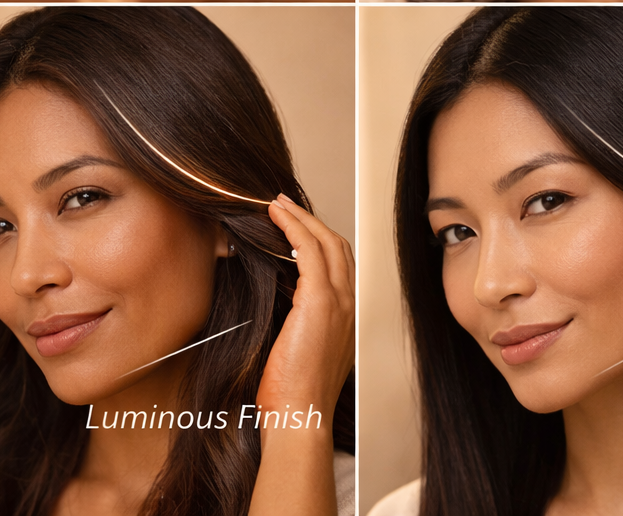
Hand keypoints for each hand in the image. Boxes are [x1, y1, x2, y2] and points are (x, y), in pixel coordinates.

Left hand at [257, 195, 354, 424]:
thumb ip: (297, 321)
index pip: (339, 263)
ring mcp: (339, 300)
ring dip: (300, 217)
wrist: (300, 417)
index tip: (295, 225)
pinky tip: (276, 217)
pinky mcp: (320, 300)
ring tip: (278, 204)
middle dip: (310, 219)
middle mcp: (349, 303)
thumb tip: (274, 299)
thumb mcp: (299, 350)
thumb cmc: (293, 395)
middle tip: (284, 204)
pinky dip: (293, 227)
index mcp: (346, 315)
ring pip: (325, 240)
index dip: (317, 238)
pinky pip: (308, 250)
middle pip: (336, 244)